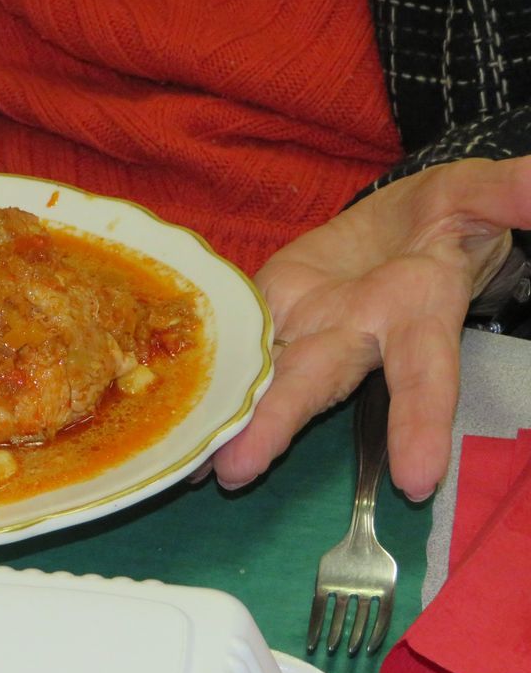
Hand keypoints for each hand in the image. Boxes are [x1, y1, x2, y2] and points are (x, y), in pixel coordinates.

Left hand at [212, 156, 530, 500]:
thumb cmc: (442, 216)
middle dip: (278, 427)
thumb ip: (507, 193)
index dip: (420, 422)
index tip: (416, 479)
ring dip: (230, 421)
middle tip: (238, 473)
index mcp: (414, 315)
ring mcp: (305, 331)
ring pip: (267, 378)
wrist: (395, 227)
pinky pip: (236, 351)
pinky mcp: (267, 315)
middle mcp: (354, 337)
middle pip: (317, 386)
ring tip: (191, 465)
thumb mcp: (475, 196)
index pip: (425, 375)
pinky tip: (174, 428)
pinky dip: (206, 385)